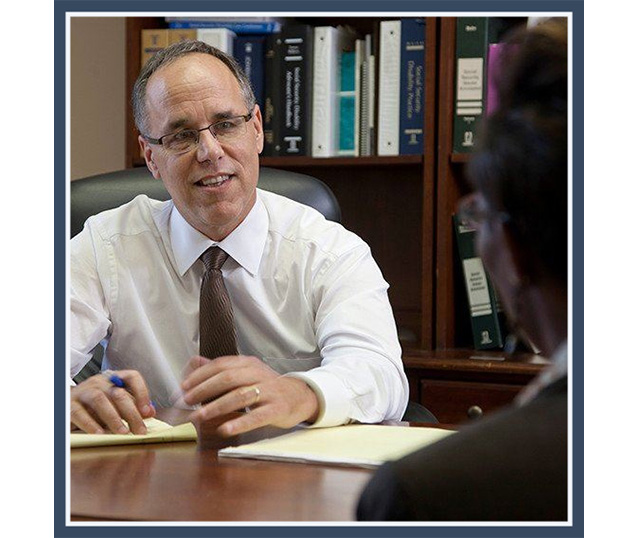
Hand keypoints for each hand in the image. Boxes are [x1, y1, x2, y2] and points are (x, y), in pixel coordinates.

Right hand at [70, 370, 155, 433]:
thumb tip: (150, 412)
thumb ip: (132, 406)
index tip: (147, 412)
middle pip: (118, 393)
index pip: (132, 377)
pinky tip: (99, 433)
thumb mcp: (114, 404)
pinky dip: (90, 424)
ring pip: (99, 399)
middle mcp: (99, 382)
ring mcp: (83, 391)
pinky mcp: (69, 404)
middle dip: (131, 413)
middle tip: (139, 430)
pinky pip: (79, 412)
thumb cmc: (94, 405)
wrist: (65, 403)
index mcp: (113, 379)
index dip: (142, 392)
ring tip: (122, 432)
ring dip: (113, 418)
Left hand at [181, 355, 318, 435]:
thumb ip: (221, 369)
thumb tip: (193, 362)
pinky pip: (257, 416)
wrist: (299, 396)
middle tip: (186, 401)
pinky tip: (225, 429)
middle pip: (228, 378)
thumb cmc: (267, 386)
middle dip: (204, 390)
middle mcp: (258, 374)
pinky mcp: (277, 409)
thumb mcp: (245, 372)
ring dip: (216, 407)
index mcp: (248, 363)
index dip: (200, 375)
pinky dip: (239, 423)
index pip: (221, 365)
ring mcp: (269, 391)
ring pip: (239, 396)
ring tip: (199, 417)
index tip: (183, 387)